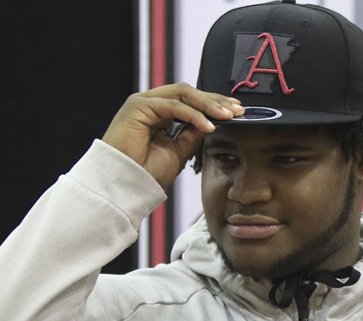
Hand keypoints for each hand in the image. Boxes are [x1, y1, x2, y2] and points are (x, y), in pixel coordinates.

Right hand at [102, 83, 243, 189]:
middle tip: (237, 110)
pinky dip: (193, 115)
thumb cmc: (145, 173)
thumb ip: (192, 134)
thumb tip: (213, 122)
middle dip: (215, 101)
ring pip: (182, 94)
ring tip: (227, 116)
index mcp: (158, 114)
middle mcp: (150, 104)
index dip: (213, 105)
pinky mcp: (137, 106)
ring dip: (208, 104)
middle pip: (188, 93)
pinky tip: (208, 126)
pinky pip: (173, 106)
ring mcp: (142, 102)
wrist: (124, 186)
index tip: (236, 113)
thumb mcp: (178, 152)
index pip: (190, 101)